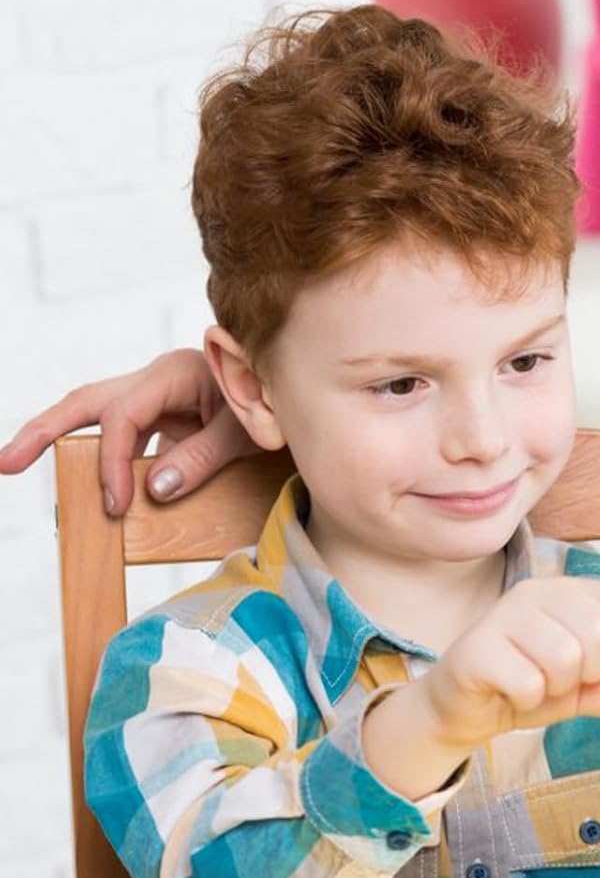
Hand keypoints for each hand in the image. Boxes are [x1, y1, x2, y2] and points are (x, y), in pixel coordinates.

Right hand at [0, 349, 252, 516]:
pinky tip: (104, 491)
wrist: (293, 390)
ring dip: (62, 441)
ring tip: (20, 463)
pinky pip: (123, 436)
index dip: (113, 462)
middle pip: (85, 402)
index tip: (115, 503)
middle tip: (6, 463)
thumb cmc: (273, 403)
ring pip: (96, 415)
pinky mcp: (162, 416)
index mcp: (175, 374)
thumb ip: (202, 457)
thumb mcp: (247, 431)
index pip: (123, 417)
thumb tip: (153, 488)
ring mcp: (156, 397)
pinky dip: (108, 460)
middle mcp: (156, 380)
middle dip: (43, 431)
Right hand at [419, 577, 599, 750]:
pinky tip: (510, 692)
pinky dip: (527, 699)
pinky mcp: (478, 646)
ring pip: (564, 656)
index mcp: (568, 593)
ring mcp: (504, 615)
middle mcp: (537, 593)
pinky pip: (528, 681)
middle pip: (597, 629)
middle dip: (591, 670)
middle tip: (564, 680)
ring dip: (557, 687)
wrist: (464, 711)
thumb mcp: (586, 692)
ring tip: (536, 686)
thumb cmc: (527, 687)